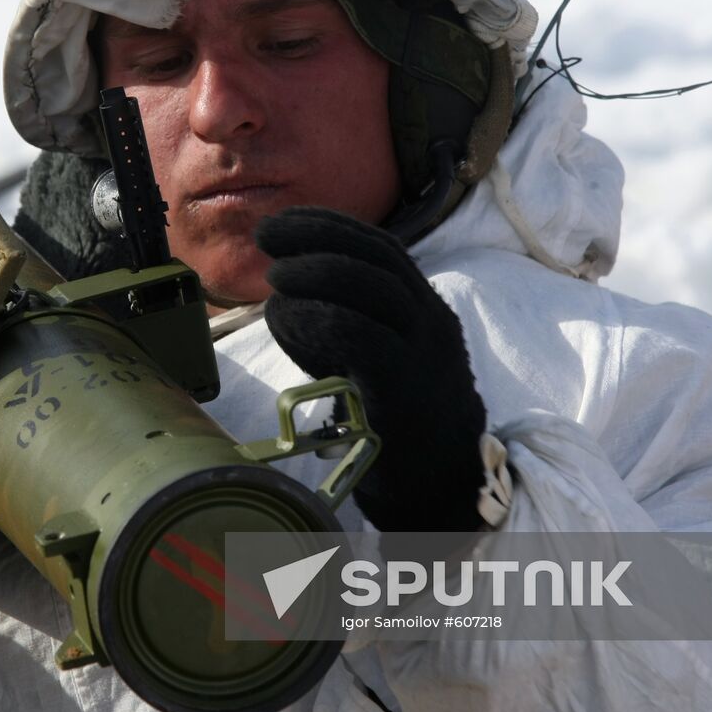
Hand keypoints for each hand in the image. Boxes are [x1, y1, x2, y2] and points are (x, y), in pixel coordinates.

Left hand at [256, 207, 485, 531]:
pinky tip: (287, 315)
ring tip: (274, 276)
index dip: (331, 225)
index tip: (286, 221)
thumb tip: (283, 297)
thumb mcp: (373, 362)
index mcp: (425, 311)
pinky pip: (361, 336)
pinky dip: (318, 318)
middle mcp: (431, 322)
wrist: (444, 491)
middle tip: (267, 237)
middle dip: (317, 236)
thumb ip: (341, 327)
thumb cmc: (399, 425)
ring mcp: (424, 352)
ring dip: (315, 271)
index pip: (381, 248)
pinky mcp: (406, 386)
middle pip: (377, 257)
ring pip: (373, 288)